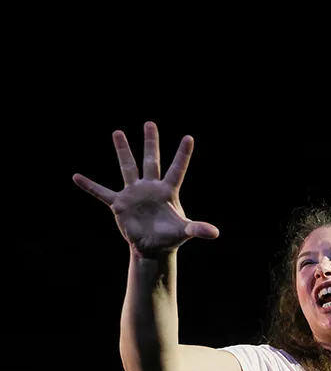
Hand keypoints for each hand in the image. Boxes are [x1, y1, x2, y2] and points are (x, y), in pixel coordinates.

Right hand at [73, 122, 217, 255]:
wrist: (152, 247)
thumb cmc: (170, 237)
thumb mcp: (185, 232)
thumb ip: (198, 229)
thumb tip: (215, 233)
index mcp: (167, 191)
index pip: (177, 169)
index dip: (183, 154)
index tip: (189, 137)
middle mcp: (150, 188)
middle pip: (151, 160)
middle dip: (151, 142)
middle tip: (150, 123)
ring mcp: (134, 193)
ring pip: (127, 167)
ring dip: (122, 150)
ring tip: (118, 132)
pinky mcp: (119, 204)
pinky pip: (101, 192)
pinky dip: (89, 186)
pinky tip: (76, 177)